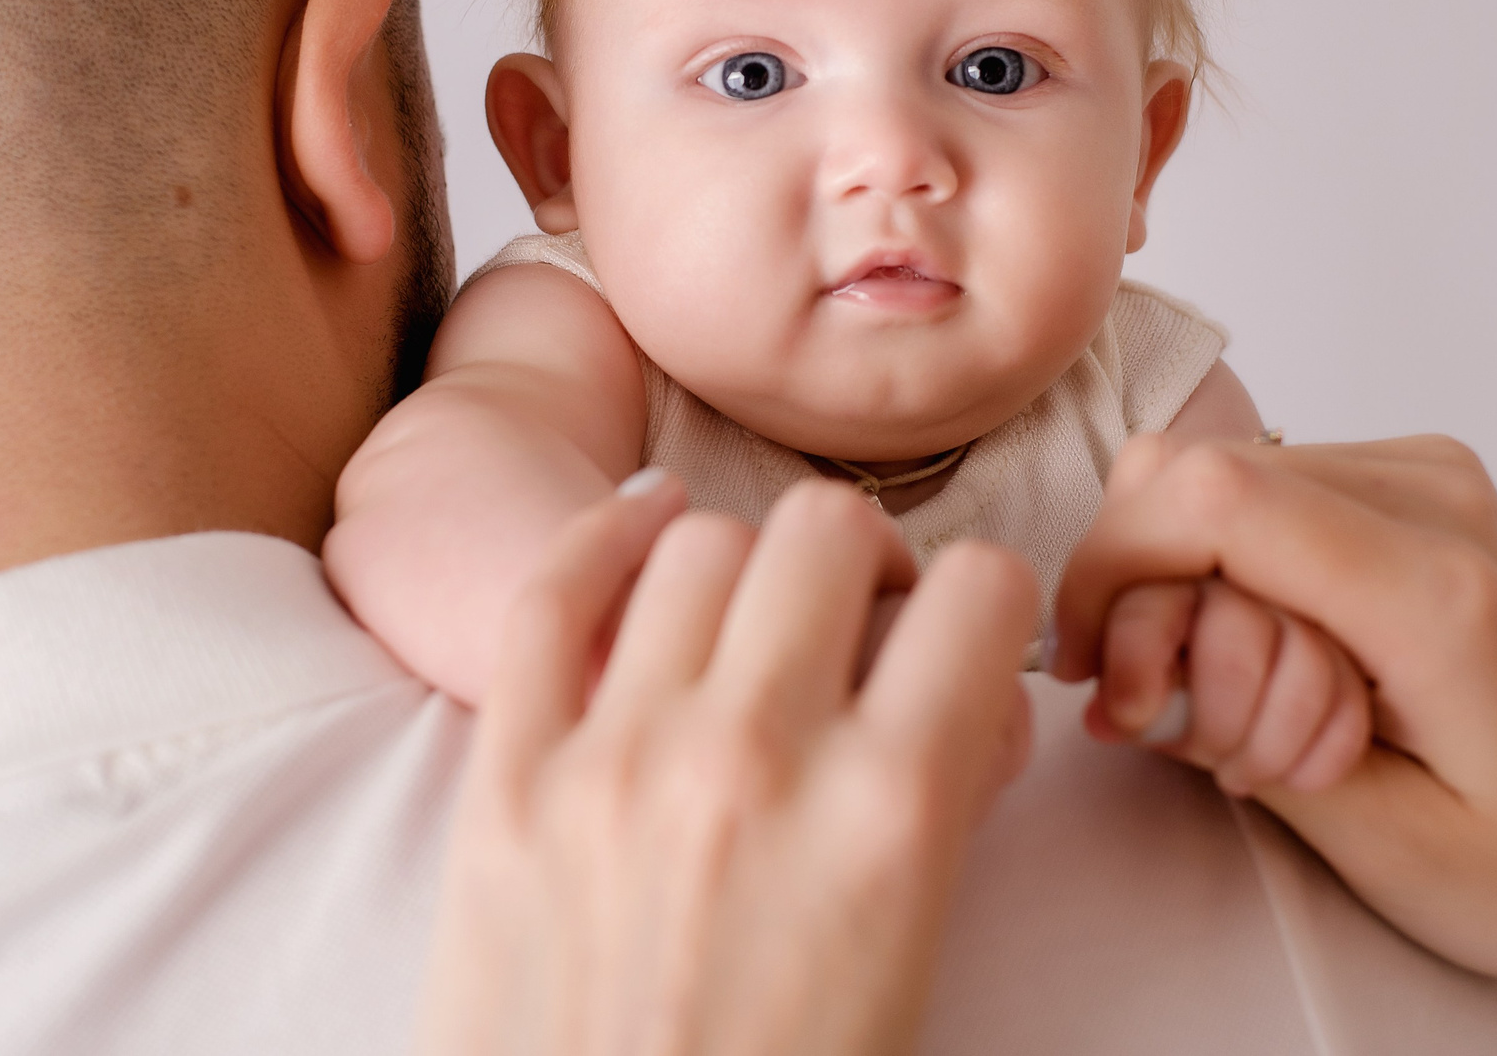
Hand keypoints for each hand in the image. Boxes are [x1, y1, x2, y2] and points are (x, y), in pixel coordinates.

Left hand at [421, 478, 1038, 1055]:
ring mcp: (615, 759)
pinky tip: (643, 530)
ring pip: (698, 543)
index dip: (990, 607)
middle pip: (829, 532)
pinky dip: (603, 539)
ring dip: (745, 563)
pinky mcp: (506, 783)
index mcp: (888, 819)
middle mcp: (754, 759)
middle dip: (867, 564)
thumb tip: (959, 707)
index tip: (966, 641)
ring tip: (753, 615)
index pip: (983, 595)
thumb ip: (944, 816)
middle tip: (860, 627)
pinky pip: (548, 594)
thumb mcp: (914, 967)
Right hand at [1051, 434, 1496, 1031]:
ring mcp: (1430, 475)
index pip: (1215, 496)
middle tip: (1173, 717)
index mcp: (1440, 595)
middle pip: (1192, 475)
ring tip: (1254, 713)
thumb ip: (1242, 733)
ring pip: (1211, 478)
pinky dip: (1230, 574)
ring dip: (1190, 594)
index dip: (1113, 563)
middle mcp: (1439, 500)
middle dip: (1144, 598)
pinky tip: (1279, 666)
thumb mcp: (1381, 842)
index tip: (1088, 664)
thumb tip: (1123, 668)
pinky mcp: (1413, 479)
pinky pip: (1257, 489)